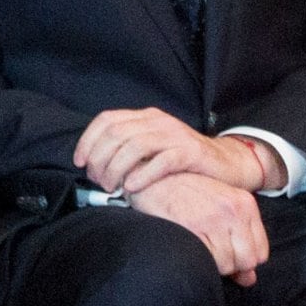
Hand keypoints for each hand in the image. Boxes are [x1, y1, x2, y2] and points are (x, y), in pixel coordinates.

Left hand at [76, 106, 271, 197]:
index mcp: (146, 117)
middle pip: (116, 134)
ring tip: (112, 187)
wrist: (225, 163)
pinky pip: (161, 161)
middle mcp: (158, 121)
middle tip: (98, 181)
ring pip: (134, 146)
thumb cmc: (183, 161)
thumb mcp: (153, 147)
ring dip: (116, 169)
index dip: (88, 140)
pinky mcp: (190, 153)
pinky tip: (132, 188)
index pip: (107, 120)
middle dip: (100, 159)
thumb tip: (94, 164)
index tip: (80, 163)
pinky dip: (142, 175)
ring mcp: (175, 135)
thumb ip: (128, 148)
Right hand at [131, 172, 268, 283]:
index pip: (261, 252)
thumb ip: (239, 241)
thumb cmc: (185, 195)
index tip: (226, 254)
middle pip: (247, 261)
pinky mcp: (194, 227)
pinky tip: (188, 247)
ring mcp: (215, 219)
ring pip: (228, 265)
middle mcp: (234, 211)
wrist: (152, 177)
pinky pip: (209, 262)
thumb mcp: (220, 210)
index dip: (243, 260)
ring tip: (197, 247)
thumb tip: (249, 279)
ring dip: (213, 265)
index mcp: (245, 204)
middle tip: (210, 253)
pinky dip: (200, 263)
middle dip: (230, 266)